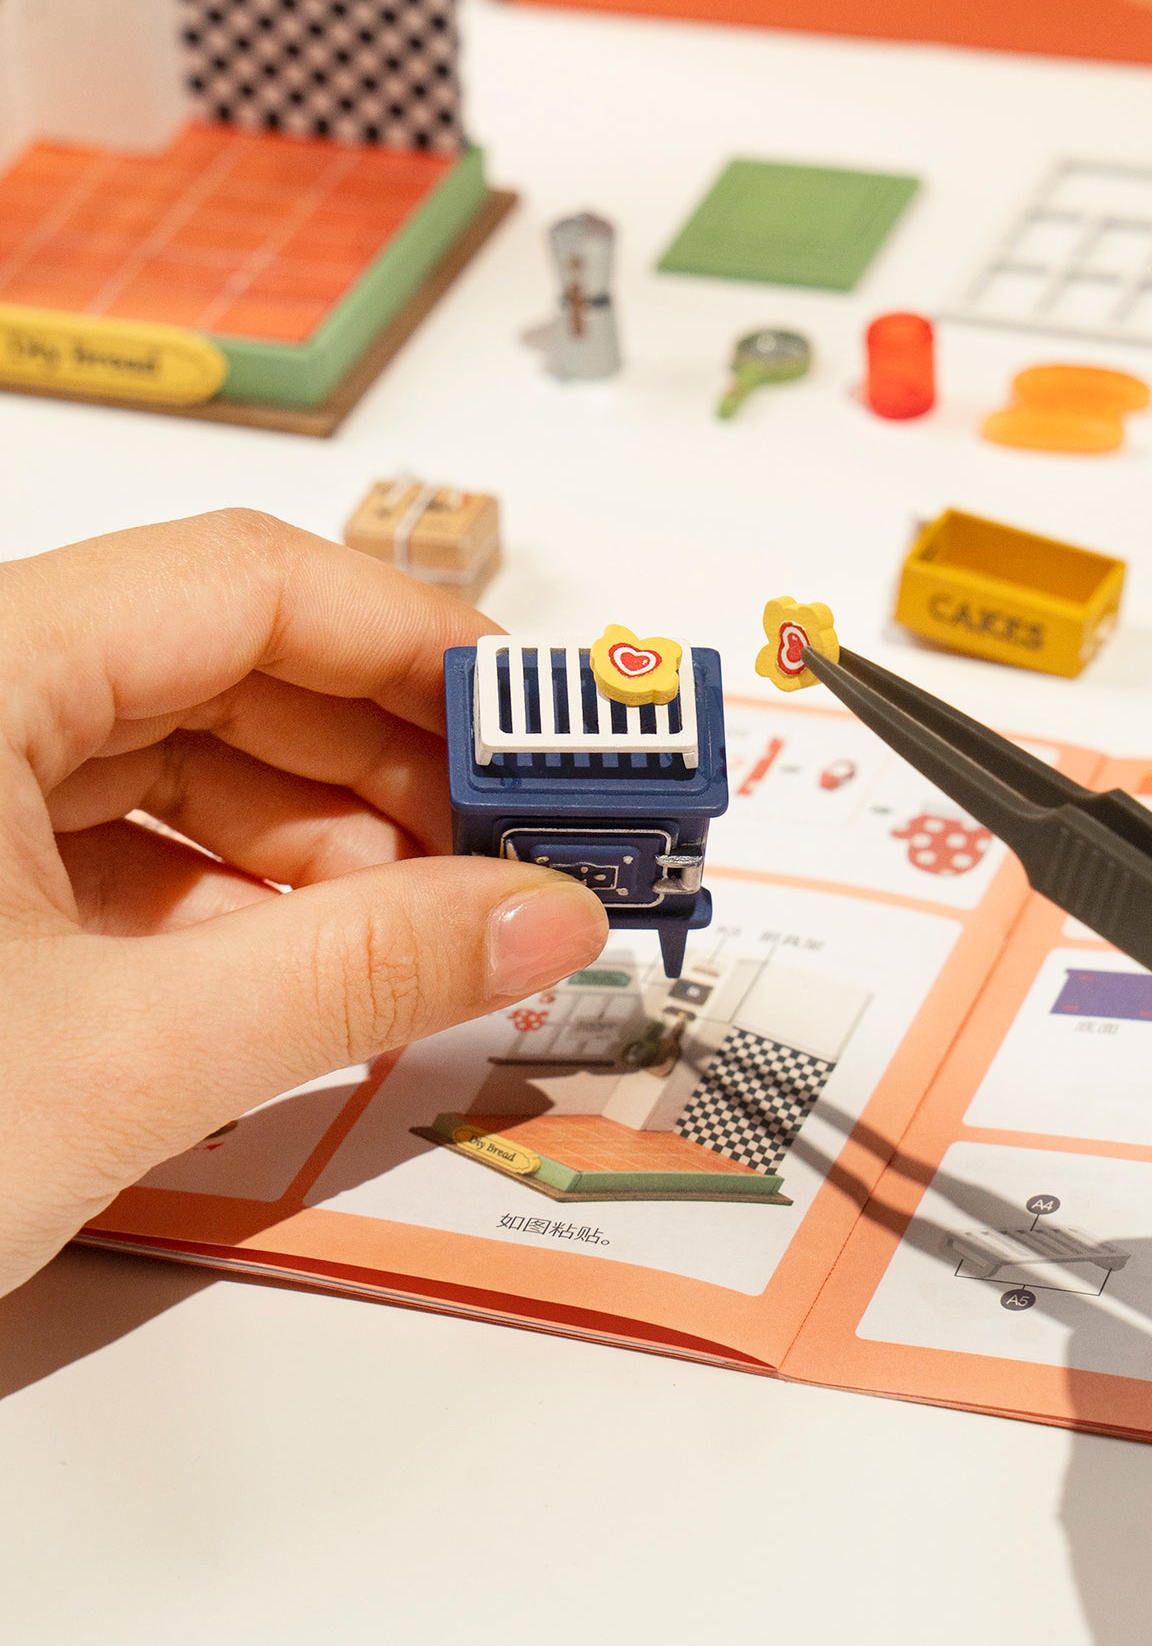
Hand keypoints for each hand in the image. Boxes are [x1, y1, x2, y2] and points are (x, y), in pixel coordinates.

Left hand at [0, 511, 607, 1296]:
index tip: (537, 725)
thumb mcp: (119, 1060)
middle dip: (383, 761)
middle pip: (223, 666)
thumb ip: (358, 974)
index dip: (414, 647)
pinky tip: (312, 960)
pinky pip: (125, 844)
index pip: (243, 584)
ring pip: (178, 758)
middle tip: (518, 841)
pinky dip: (234, 896)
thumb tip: (535, 913)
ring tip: (429, 926)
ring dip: (320, 838)